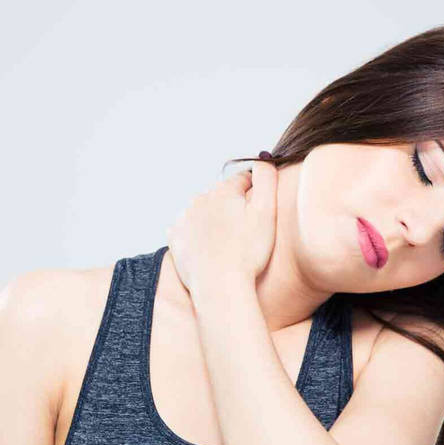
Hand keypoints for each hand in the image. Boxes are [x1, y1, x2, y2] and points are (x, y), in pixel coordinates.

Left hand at [166, 159, 277, 296]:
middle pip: (221, 196)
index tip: (260, 211)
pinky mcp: (176, 238)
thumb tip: (264, 159)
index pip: (243, 181)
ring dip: (214, 220)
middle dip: (233, 207)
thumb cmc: (248, 253)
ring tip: (228, 241)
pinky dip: (197, 234)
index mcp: (223, 190)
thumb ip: (267, 179)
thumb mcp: (267, 211)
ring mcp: (184, 219)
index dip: (255, 194)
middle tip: (245, 231)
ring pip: (203, 212)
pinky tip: (208, 246)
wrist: (220, 286)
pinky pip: (187, 230)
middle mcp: (200, 199)